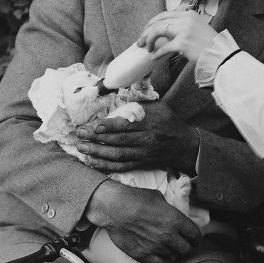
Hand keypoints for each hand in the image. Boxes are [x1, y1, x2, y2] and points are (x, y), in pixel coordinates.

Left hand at [76, 101, 199, 174]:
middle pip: (119, 140)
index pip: (127, 125)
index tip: (93, 125)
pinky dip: (105, 165)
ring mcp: (144, 153)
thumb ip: (140, 104)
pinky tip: (92, 161)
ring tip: (81, 147)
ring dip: (97, 152)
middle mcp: (147, 139)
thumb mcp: (160, 107)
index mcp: (151, 123)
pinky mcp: (141, 164)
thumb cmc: (169, 122)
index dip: (108, 126)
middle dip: (97, 138)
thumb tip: (119, 96)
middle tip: (80, 135)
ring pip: (118, 155)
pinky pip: (121, 166)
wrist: (184, 145)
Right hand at [85, 180, 200, 262]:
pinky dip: (164, 261)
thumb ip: (170, 210)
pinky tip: (162, 256)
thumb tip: (173, 215)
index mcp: (175, 220)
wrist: (115, 208)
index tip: (194, 238)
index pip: (195, 235)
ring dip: (174, 253)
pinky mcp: (143, 255)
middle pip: (186, 249)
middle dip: (186, 246)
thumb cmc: (136, 198)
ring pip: (174, 257)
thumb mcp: (159, 198)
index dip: (196, 237)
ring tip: (170, 249)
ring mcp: (156, 247)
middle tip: (182, 244)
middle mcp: (168, 236)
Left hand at [137, 10, 217, 62]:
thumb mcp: (197, 28)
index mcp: (189, 14)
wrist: (221, 54)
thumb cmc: (209, 45)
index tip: (146, 29)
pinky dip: (157, 53)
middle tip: (140, 41)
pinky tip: (153, 56)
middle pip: (158, 22)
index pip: (165, 14)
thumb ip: (183, 26)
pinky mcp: (183, 43)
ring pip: (158, 31)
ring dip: (148, 40)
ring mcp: (184, 31)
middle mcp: (186, 19)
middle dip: (146, 31)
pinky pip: (164, 47)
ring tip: (146, 48)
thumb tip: (166, 32)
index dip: (153, 21)